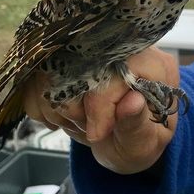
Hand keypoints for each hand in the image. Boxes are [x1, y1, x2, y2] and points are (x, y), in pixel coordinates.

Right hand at [23, 47, 179, 174]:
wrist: (120, 141)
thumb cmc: (137, 142)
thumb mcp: (143, 145)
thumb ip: (137, 126)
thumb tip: (132, 102)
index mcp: (155, 65)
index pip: (120, 66)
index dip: (102, 100)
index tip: (96, 132)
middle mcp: (126, 47)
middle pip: (85, 59)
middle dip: (77, 103)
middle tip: (86, 128)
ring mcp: (94, 48)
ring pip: (56, 66)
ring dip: (60, 105)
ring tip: (79, 124)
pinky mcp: (68, 56)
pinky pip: (38, 74)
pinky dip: (43, 103)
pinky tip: (62, 117)